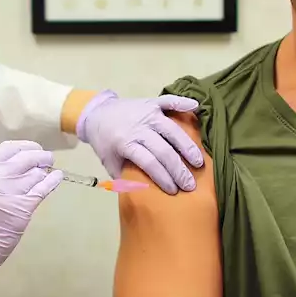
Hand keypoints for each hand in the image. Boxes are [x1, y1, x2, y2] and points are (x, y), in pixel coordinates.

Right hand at [0, 141, 62, 280]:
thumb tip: (23, 160)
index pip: (8, 148)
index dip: (25, 146)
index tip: (34, 149)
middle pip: (25, 157)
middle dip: (40, 156)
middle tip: (47, 159)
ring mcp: (9, 192)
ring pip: (36, 173)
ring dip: (44, 171)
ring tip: (47, 173)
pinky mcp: (22, 207)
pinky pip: (43, 188)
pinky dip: (53, 181)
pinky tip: (57, 177)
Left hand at [76, 91, 204, 193]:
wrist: (97, 112)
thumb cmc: (105, 141)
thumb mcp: (109, 161)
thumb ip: (124, 176)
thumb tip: (143, 194)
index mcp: (125, 143)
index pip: (149, 162)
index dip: (162, 177)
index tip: (174, 191)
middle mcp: (138, 127)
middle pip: (163, 150)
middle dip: (178, 169)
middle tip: (190, 184)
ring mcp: (147, 113)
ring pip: (171, 130)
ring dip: (187, 146)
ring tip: (198, 162)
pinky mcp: (152, 102)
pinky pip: (168, 101)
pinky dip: (182, 103)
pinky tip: (196, 107)